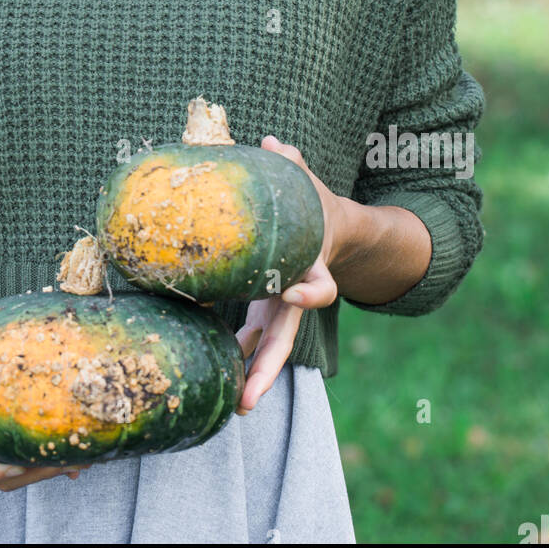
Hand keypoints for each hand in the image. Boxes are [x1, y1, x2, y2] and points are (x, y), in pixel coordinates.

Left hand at [234, 135, 347, 415]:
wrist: (332, 230)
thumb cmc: (313, 204)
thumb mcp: (308, 185)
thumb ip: (293, 165)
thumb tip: (274, 142)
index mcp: (310, 264)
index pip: (319, 287)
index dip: (309, 293)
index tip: (294, 294)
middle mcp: (297, 293)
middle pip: (288, 338)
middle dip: (267, 369)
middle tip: (248, 399)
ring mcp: (282, 307)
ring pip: (271, 349)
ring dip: (252, 375)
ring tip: (235, 405)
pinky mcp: (267, 310)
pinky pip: (253, 337)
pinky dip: (237, 354)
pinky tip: (216, 372)